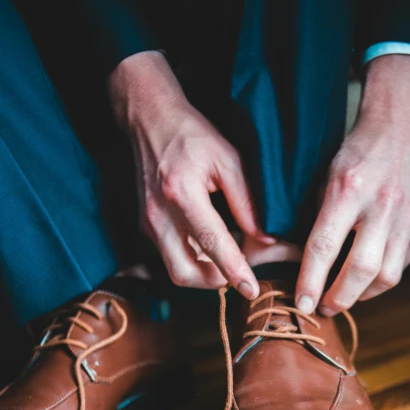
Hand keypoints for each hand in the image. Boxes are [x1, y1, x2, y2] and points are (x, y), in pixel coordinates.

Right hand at [108, 51, 270, 297]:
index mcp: (181, 193)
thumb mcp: (228, 159)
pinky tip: (209, 249)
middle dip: (215, 282)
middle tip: (240, 274)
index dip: (234, 270)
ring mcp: (147, 223)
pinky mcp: (144, 226)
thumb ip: (247, 202)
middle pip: (185, 273)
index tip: (252, 290)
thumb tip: (265, 240)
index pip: (211, 243)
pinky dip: (192, 261)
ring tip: (227, 260)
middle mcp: (158, 214)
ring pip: (175, 271)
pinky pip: (169, 258)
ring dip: (203, 275)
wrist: (148, 119)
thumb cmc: (191, 135)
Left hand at [296, 54, 409, 314]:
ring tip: (345, 297)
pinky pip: (401, 265)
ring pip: (386, 276)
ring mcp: (408, 217)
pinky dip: (381, 278)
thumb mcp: (325, 179)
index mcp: (348, 190)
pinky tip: (367, 278)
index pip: (324, 246)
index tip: (302, 304)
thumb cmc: (355, 156)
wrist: (402, 128)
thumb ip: (316, 220)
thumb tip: (298, 264)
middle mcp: (382, 205)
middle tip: (324, 308)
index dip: (310, 281)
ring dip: (362, 295)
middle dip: (339, 297)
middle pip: (361, 269)